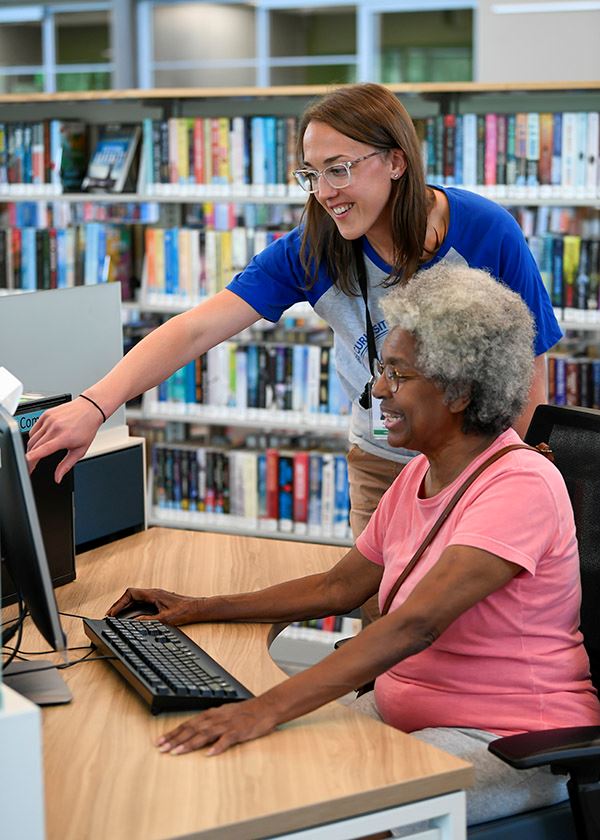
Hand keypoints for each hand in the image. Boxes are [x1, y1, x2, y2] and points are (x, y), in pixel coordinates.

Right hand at [26, 397, 103, 481]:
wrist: (90, 409)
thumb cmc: (87, 428)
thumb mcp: (80, 450)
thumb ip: (66, 465)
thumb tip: (58, 478)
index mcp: (63, 437)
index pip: (42, 449)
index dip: (31, 459)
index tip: (27, 466)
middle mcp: (54, 427)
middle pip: (34, 446)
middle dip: (30, 458)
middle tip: (31, 466)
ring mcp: (49, 420)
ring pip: (32, 438)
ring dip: (32, 448)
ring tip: (37, 454)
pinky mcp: (45, 414)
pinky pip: (33, 429)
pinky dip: (34, 437)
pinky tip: (40, 441)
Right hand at [106, 587, 201, 624]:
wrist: (197, 608)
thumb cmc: (184, 611)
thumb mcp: (164, 619)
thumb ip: (148, 621)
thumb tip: (134, 623)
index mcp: (153, 594)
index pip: (130, 594)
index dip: (119, 603)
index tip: (113, 613)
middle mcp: (153, 593)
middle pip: (130, 596)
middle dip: (119, 605)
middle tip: (110, 616)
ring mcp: (156, 596)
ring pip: (135, 599)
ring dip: (125, 607)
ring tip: (116, 617)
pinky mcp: (159, 601)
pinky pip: (141, 602)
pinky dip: (133, 608)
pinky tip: (130, 616)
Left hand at [156, 697, 277, 755]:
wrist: (265, 707)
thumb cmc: (244, 713)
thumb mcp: (223, 714)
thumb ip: (209, 722)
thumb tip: (193, 731)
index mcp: (211, 715)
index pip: (188, 724)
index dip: (173, 733)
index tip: (160, 741)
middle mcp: (216, 718)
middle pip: (192, 729)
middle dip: (175, 739)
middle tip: (162, 749)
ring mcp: (227, 725)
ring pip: (205, 734)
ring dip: (190, 743)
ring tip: (177, 752)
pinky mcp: (238, 731)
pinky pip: (226, 740)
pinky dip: (217, 746)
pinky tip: (209, 754)